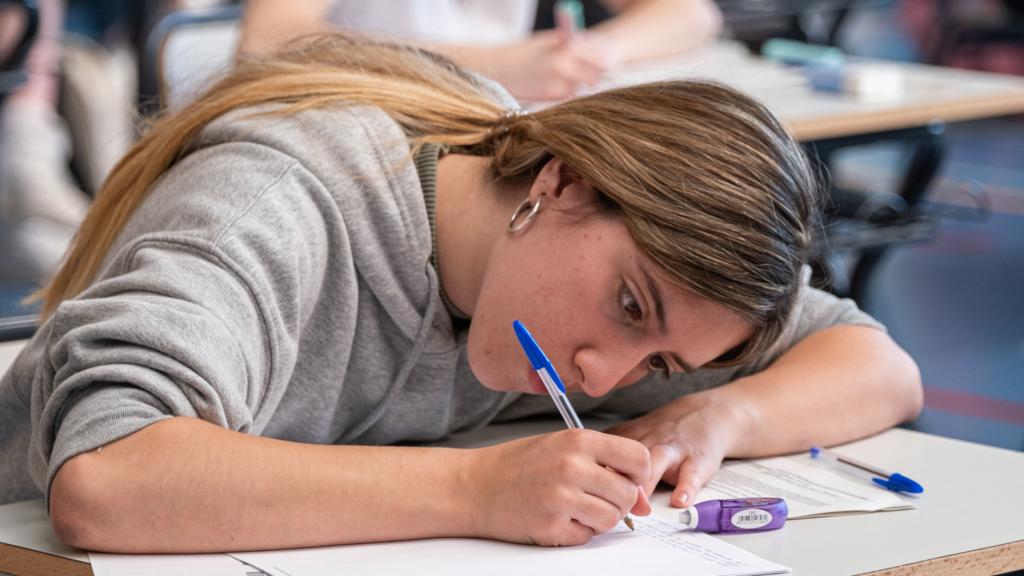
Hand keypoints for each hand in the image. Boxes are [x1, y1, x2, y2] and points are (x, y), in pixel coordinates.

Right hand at [466, 429, 650, 545]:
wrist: (473, 486)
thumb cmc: (518, 465)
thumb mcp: (562, 448)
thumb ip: (603, 465)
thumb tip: (642, 500)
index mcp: (578, 440)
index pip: (638, 458)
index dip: (639, 475)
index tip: (628, 482)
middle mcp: (572, 466)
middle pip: (627, 495)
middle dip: (618, 503)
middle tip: (593, 498)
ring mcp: (560, 498)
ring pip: (611, 519)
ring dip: (599, 520)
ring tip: (574, 508)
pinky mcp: (550, 526)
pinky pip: (586, 537)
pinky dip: (577, 532)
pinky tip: (557, 518)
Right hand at [485, 30, 614, 101]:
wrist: (495, 70)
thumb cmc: (520, 52)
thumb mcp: (545, 40)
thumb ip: (568, 42)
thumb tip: (589, 44)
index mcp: (565, 48)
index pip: (598, 56)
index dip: (601, 60)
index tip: (603, 61)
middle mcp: (565, 68)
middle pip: (595, 76)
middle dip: (595, 75)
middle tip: (594, 74)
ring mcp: (558, 85)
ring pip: (583, 88)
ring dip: (582, 86)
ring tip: (573, 80)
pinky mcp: (551, 98)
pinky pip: (569, 97)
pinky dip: (569, 94)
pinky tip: (560, 88)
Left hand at [604, 392, 750, 507]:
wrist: (703, 414)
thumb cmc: (661, 435)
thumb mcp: (632, 440)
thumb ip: (613, 468)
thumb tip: (591, 496)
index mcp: (626, 439)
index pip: (602, 458)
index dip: (593, 479)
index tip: (588, 497)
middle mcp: (646, 442)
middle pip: (625, 462)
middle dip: (616, 485)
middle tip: (609, 509)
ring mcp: (672, 450)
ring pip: (655, 465)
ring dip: (645, 486)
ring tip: (640, 508)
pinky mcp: (696, 460)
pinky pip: (690, 474)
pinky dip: (686, 487)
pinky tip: (680, 500)